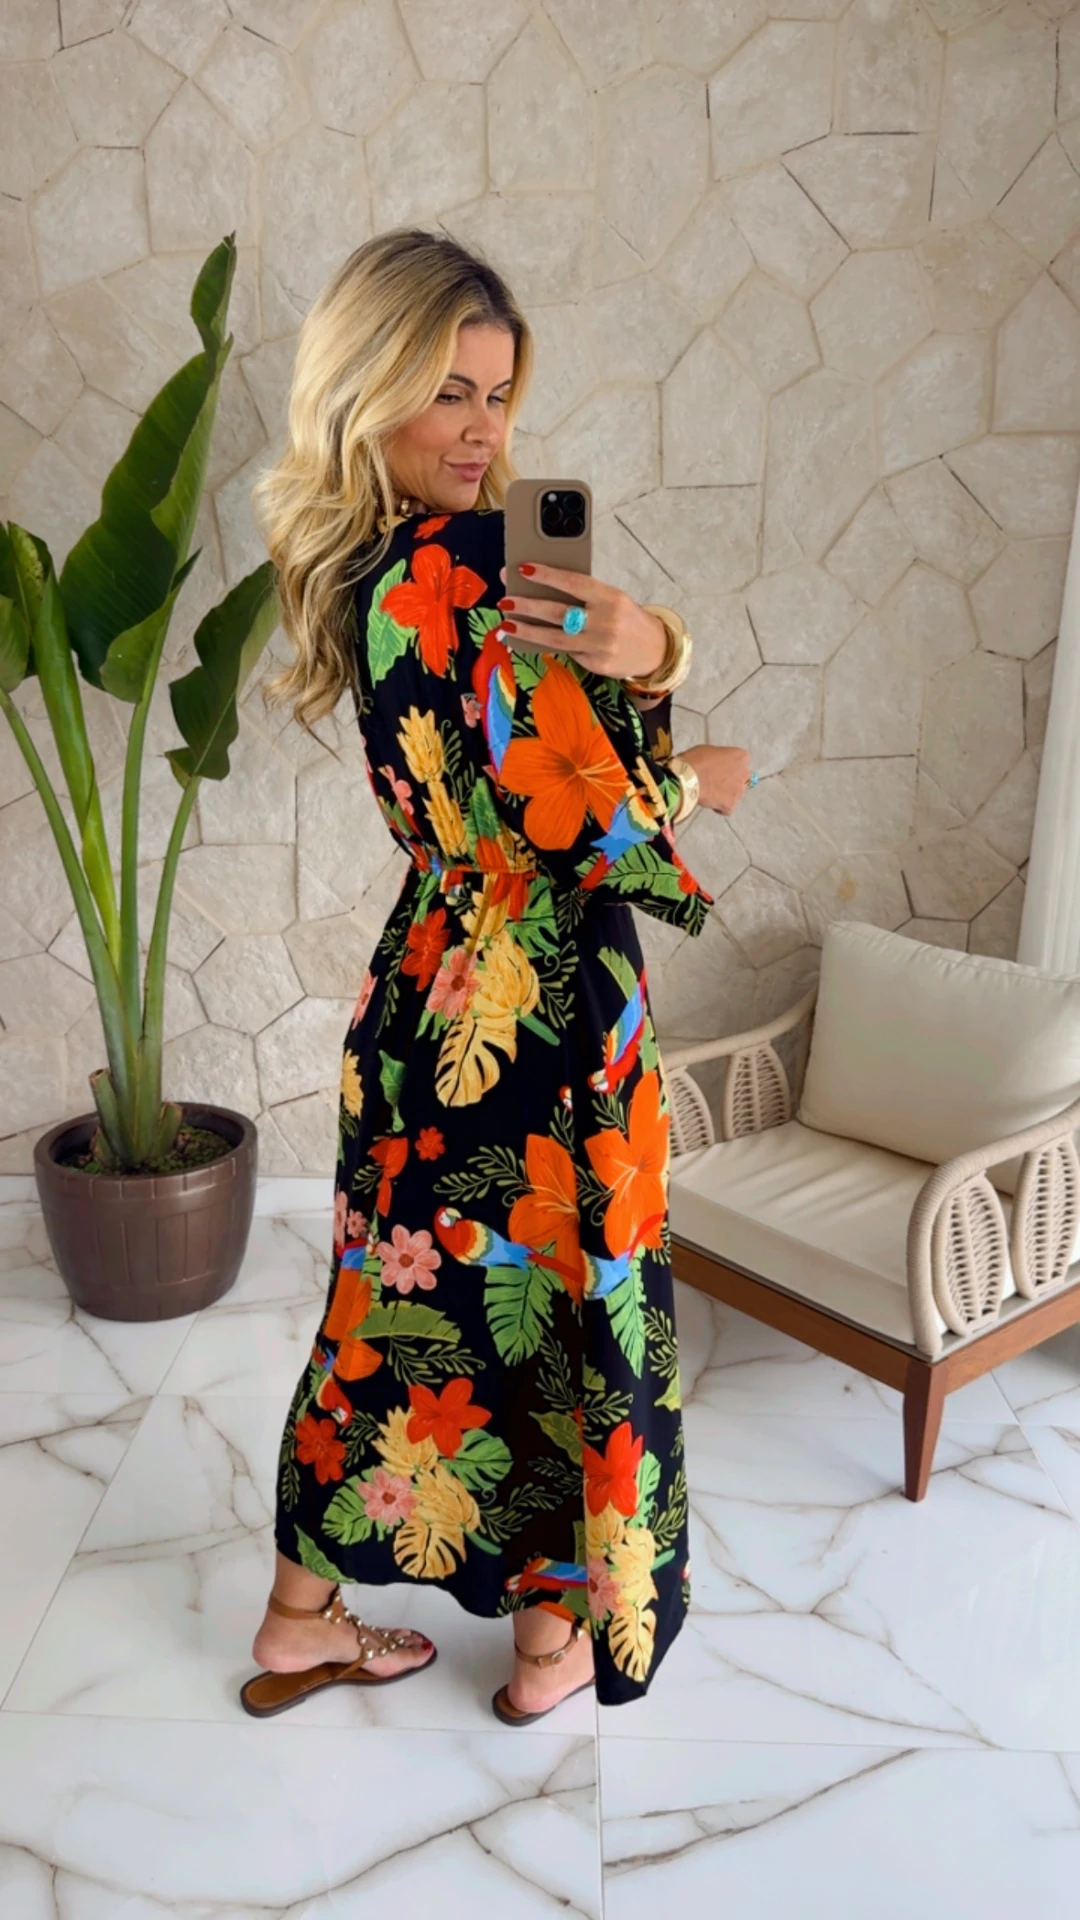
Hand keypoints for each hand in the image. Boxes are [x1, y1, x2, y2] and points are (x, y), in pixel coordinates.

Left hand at [495, 561, 666, 681]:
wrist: (656, 650)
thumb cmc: (628, 619)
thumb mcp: (613, 599)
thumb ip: (585, 595)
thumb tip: (544, 589)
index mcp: (611, 597)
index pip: (573, 583)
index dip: (546, 575)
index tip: (523, 569)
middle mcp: (606, 621)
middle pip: (558, 612)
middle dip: (527, 606)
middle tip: (505, 600)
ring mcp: (600, 646)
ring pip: (555, 638)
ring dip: (527, 631)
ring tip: (507, 624)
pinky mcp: (596, 665)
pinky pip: (566, 653)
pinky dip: (546, 646)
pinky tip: (528, 640)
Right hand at [679, 745, 751, 814]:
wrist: (688, 777)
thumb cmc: (696, 760)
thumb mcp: (710, 750)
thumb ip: (719, 758)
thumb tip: (716, 763)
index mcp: (741, 757)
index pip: (739, 764)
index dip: (728, 768)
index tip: (718, 770)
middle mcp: (744, 773)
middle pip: (740, 780)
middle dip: (730, 782)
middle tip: (715, 782)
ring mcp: (739, 790)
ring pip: (735, 795)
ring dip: (725, 795)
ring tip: (709, 792)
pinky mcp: (731, 805)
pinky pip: (727, 808)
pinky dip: (719, 807)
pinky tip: (709, 801)